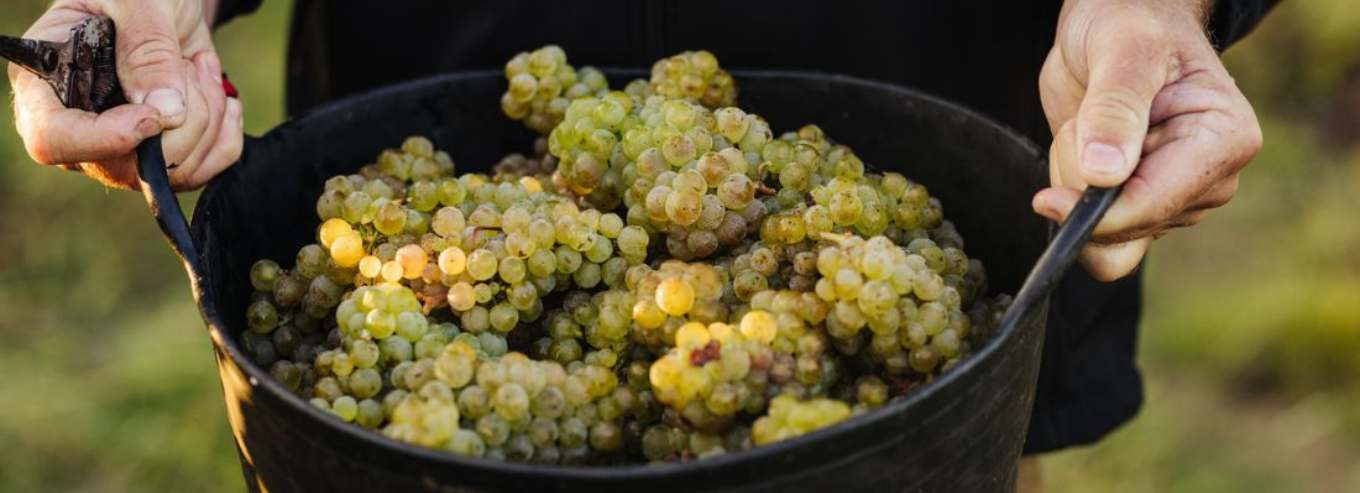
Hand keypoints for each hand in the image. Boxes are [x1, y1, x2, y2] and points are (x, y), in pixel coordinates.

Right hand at [8, 0, 241, 190]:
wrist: (168, 2)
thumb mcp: (138, 2)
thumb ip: (148, 49)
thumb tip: (167, 112)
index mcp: (46, 81)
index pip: (52, 139)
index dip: (106, 138)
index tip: (153, 115)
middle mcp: (78, 124)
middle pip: (125, 166)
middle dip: (180, 122)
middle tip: (190, 64)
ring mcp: (119, 146)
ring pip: (170, 172)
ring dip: (206, 119)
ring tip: (199, 67)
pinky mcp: (160, 154)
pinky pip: (199, 172)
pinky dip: (224, 136)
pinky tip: (218, 95)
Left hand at [1036, 0, 1262, 280]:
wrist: (1115, 23)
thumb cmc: (1131, 22)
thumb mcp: (1123, 48)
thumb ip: (1114, 109)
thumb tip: (1104, 175)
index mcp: (1225, 140)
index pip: (1155, 203)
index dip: (1097, 212)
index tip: (1048, 200)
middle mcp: (1209, 178)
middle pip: (1128, 225)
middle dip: (1084, 180)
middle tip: (1089, 117)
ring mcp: (1175, 196)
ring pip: (1105, 232)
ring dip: (1075, 179)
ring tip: (1092, 122)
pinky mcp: (1141, 204)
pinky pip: (1094, 230)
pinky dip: (1072, 193)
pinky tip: (1083, 149)